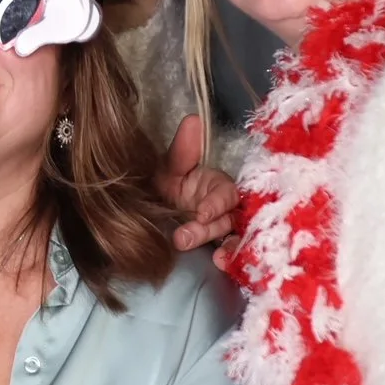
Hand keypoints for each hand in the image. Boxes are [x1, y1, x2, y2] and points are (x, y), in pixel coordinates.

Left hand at [156, 114, 237, 250]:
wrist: (148, 214)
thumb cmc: (163, 189)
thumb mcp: (168, 170)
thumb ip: (182, 151)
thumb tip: (193, 120)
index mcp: (216, 186)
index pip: (227, 193)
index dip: (217, 203)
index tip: (202, 213)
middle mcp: (226, 208)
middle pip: (230, 218)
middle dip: (208, 229)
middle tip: (182, 237)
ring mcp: (225, 231)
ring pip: (234, 237)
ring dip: (224, 247)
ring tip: (214, 258)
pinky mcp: (222, 249)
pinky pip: (235, 255)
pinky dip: (232, 259)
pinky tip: (221, 263)